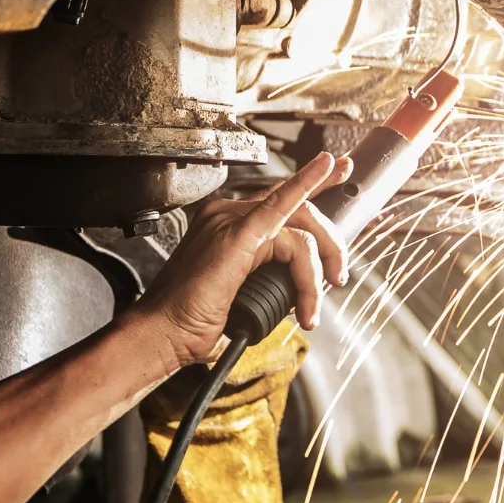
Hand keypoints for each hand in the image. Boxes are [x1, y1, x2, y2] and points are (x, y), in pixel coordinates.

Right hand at [138, 154, 353, 366]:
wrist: (163, 333)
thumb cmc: (194, 321)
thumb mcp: (246, 294)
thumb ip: (273, 280)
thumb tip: (306, 285)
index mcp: (228, 224)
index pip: (282, 198)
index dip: (315, 182)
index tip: (340, 171)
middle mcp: (228, 214)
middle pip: (302, 211)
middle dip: (332, 243)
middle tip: (337, 277)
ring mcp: (230, 221)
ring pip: (301, 223)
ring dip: (319, 267)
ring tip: (312, 305)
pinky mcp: (236, 235)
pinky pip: (281, 207)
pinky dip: (306, 186)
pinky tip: (326, 168)